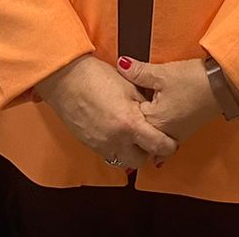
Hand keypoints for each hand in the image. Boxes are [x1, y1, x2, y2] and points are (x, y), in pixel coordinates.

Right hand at [34, 55, 178, 169]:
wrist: (65, 79)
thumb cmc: (96, 77)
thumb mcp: (129, 86)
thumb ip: (145, 105)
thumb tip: (155, 115)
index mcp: (129, 124)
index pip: (158, 146)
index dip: (169, 146)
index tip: (172, 141)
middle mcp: (116, 140)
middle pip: (141, 160)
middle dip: (149, 152)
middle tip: (152, 137)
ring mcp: (101, 145)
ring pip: (124, 161)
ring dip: (132, 152)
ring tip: (133, 136)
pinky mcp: (90, 145)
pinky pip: (109, 155)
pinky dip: (117, 149)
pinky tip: (117, 133)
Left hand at [115, 56, 218, 148]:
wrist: (223, 86)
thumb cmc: (194, 80)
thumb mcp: (163, 72)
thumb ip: (138, 71)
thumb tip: (120, 64)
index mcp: (153, 120)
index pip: (129, 117)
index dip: (123, 104)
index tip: (117, 96)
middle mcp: (162, 134)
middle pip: (139, 130)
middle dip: (131, 120)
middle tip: (124, 108)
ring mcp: (175, 136)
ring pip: (152, 137)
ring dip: (145, 129)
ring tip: (139, 116)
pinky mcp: (185, 133)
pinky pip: (165, 140)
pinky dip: (158, 135)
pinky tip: (156, 128)